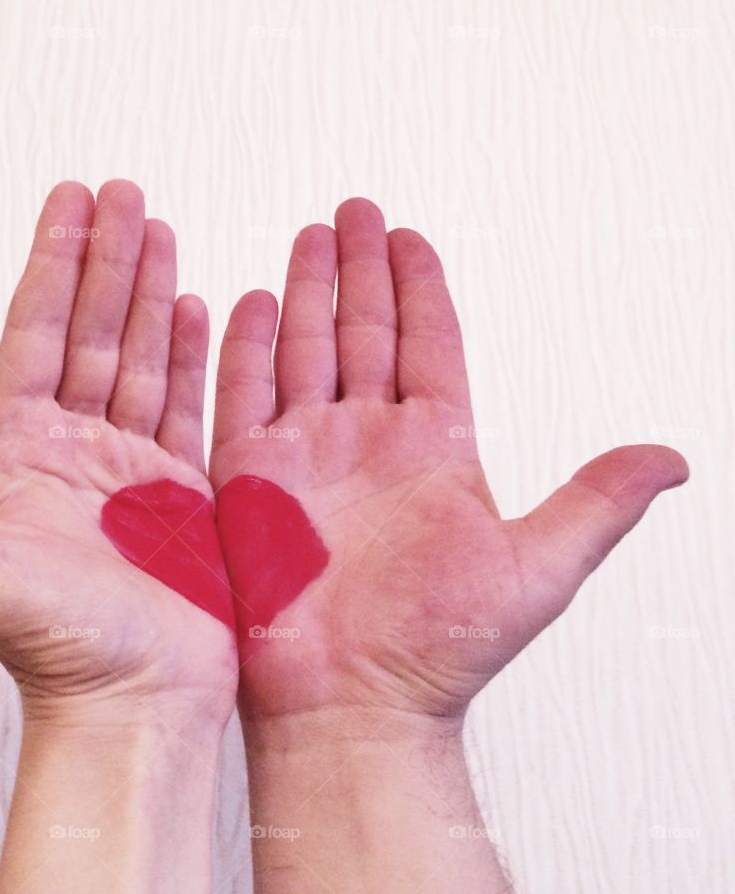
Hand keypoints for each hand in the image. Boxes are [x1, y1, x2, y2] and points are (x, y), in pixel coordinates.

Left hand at [0, 180, 235, 727]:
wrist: (135, 702)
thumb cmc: (54, 646)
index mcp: (20, 454)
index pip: (38, 334)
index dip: (54, 264)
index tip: (72, 207)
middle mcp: (75, 451)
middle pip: (94, 331)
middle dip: (109, 259)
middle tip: (124, 197)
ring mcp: (133, 468)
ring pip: (143, 357)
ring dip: (150, 293)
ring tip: (161, 235)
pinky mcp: (184, 490)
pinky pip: (190, 403)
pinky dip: (195, 353)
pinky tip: (197, 312)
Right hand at [211, 197, 686, 725]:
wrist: (354, 702)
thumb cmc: (436, 649)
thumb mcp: (536, 570)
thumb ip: (596, 503)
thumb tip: (670, 460)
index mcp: (433, 448)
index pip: (427, 343)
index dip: (420, 287)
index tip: (410, 238)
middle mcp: (367, 440)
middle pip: (364, 331)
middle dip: (359, 268)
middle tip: (354, 214)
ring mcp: (306, 454)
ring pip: (306, 349)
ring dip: (308, 291)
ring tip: (310, 240)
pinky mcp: (251, 478)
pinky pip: (246, 397)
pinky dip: (247, 349)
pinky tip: (252, 304)